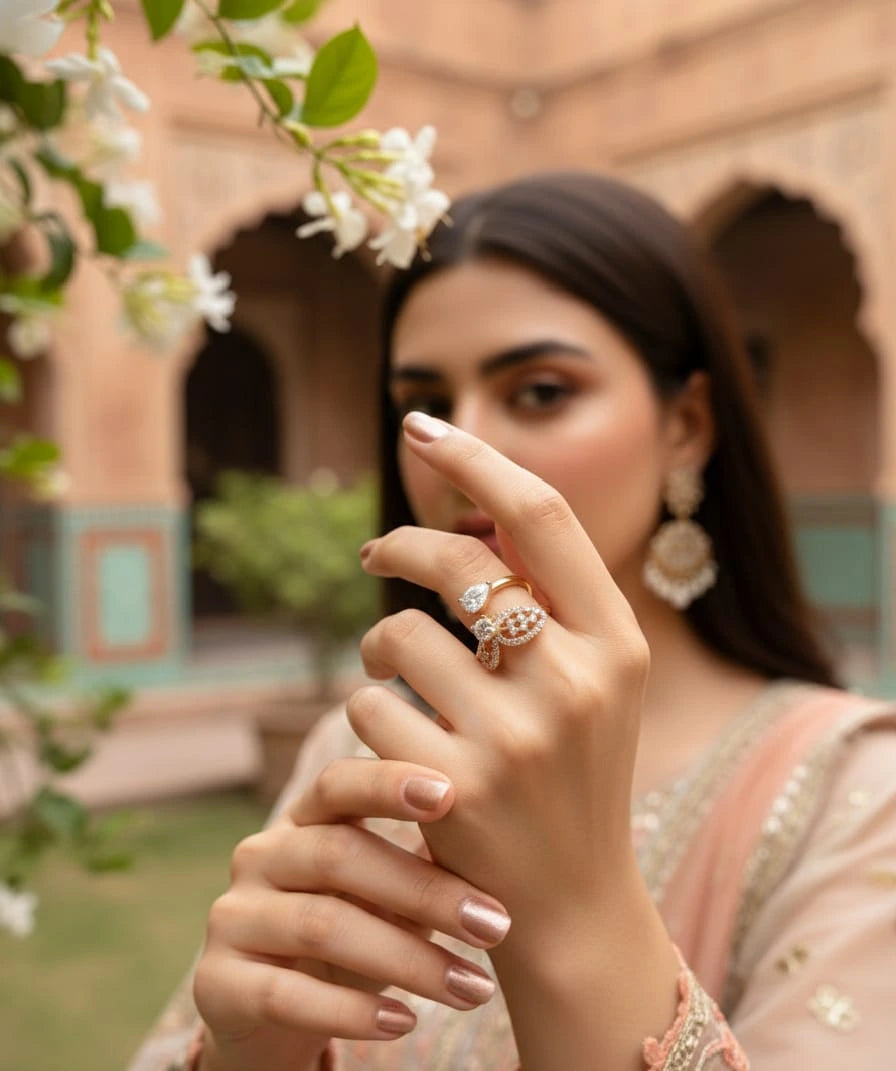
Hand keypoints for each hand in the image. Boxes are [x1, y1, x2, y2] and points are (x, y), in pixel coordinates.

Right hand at [192, 755, 510, 1069]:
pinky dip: (350, 1010)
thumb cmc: (352, 931)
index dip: (388, 782)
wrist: (272, 1015)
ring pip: (322, 924)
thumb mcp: (388, 892)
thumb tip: (498, 821)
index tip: (450, 793)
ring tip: (473, 988)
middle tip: (495, 923)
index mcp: (302, 820)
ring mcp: (232, 917)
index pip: (337, 783)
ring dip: (407, 960)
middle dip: (425, 890)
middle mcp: (260, 856)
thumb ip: (424, 856)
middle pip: (340, 855)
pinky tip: (403, 1023)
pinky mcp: (216, 983)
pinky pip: (285, 994)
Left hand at [354, 411, 650, 953]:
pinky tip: (398, 751)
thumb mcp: (593, 684)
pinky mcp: (451, 789)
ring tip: (402, 685)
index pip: (542, 516)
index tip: (421, 425)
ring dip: (382, 648)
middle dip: (401, 543)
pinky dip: (370, 717)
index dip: (476, 458)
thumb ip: (549, 599)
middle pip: (459, 559)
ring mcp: (516, 738)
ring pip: (397, 636)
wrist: (571, 906)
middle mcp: (577, 680)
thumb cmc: (572, 776)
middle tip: (373, 551)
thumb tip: (470, 503)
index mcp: (620, 643)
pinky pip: (369, 707)